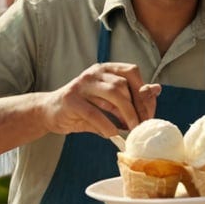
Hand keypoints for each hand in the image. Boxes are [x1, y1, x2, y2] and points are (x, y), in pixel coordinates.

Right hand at [41, 62, 160, 136]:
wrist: (49, 113)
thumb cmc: (84, 108)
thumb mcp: (110, 102)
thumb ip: (131, 96)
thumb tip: (156, 90)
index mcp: (106, 69)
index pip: (132, 72)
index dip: (143, 92)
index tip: (149, 112)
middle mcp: (94, 72)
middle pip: (123, 84)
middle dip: (137, 106)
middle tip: (142, 125)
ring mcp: (81, 84)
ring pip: (112, 94)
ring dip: (126, 114)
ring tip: (131, 130)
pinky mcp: (70, 99)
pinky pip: (94, 112)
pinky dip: (107, 125)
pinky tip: (112, 134)